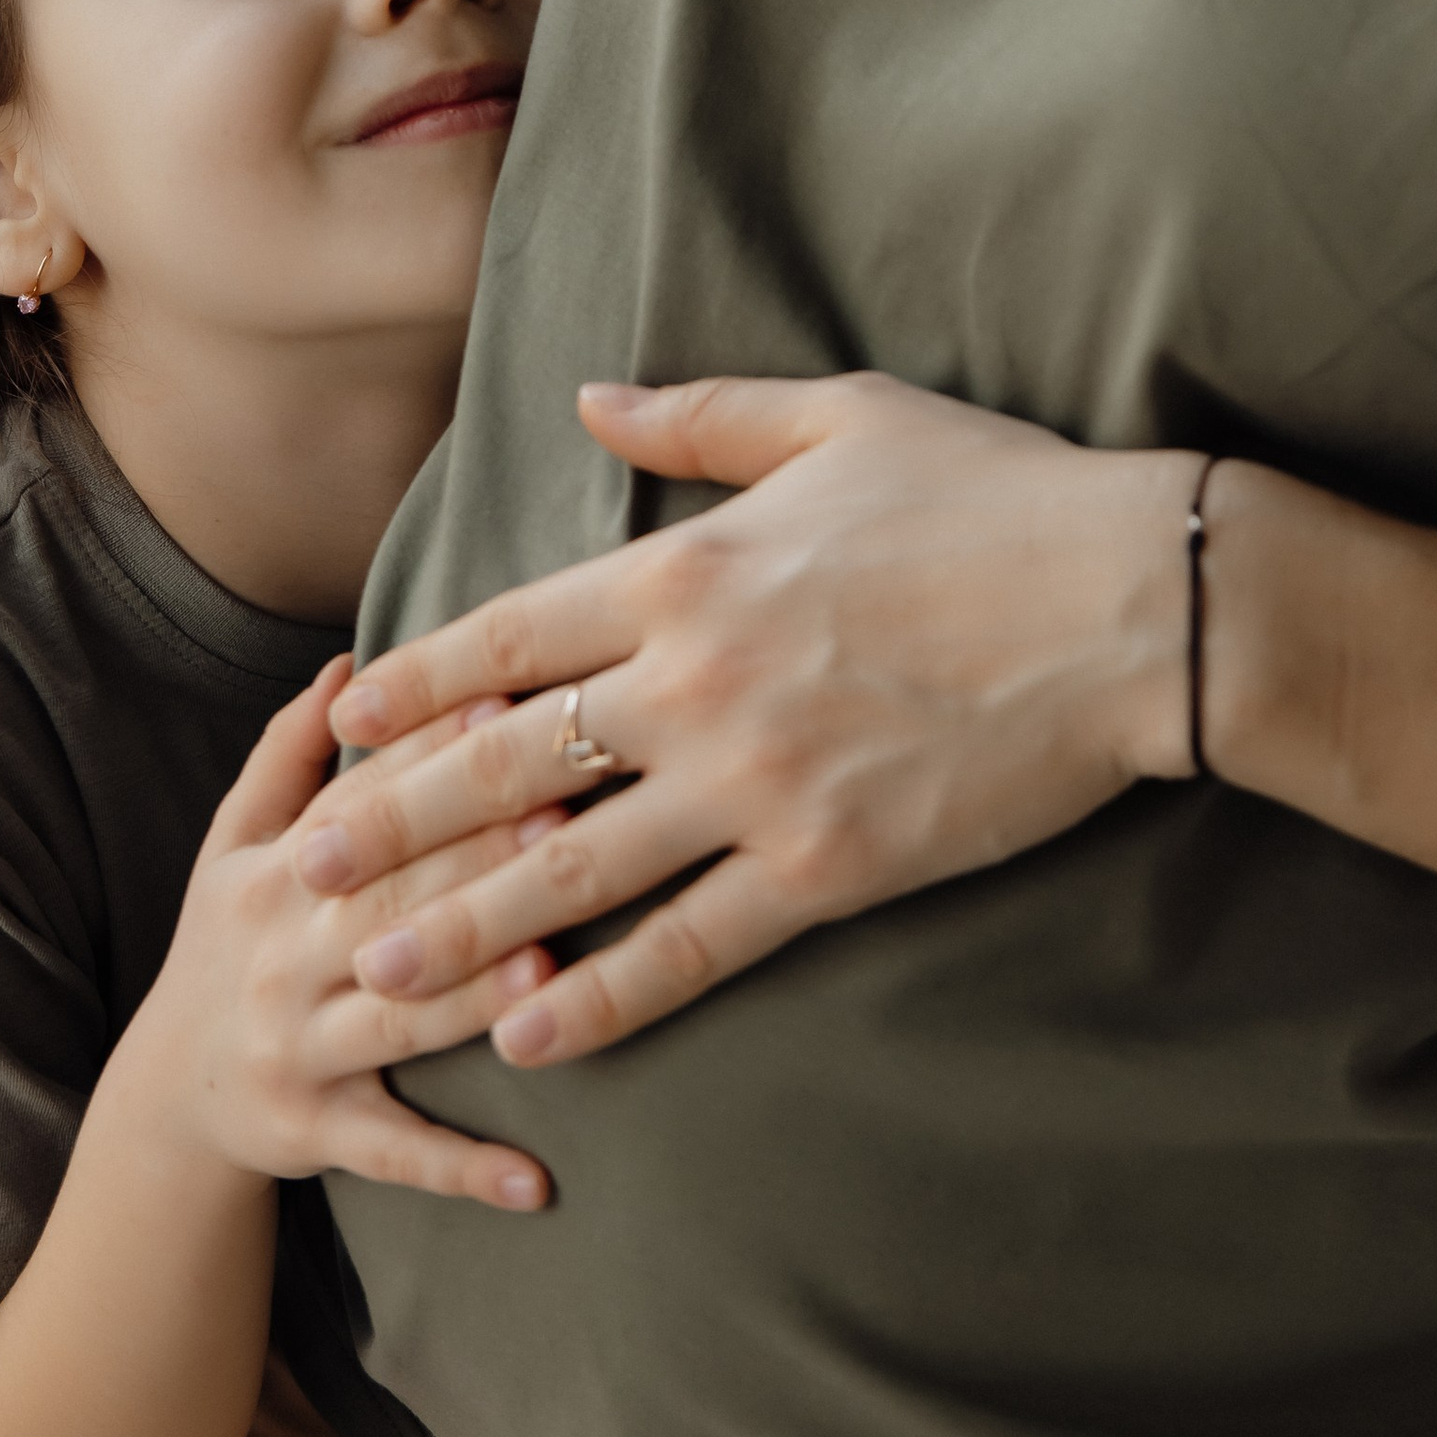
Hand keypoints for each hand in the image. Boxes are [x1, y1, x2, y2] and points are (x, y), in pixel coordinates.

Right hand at [121, 656, 566, 1210]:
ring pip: (401, 1022)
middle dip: (477, 860)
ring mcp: (301, 1051)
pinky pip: (398, 1151)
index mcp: (272, 876)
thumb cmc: (227, 942)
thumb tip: (347, 663)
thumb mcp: (233, 842)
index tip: (514, 708)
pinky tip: (539, 1184)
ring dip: (476, 997)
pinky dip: (465, 1169)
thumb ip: (288, 750)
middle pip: (392, 902)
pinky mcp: (320, 1133)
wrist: (167, 1097)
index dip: (434, 755)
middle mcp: (281, 960)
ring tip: (559, 968)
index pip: (364, 806)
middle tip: (572, 817)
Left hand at [300, 374, 1202, 1065]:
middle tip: (304, 871)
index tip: (342, 723)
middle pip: (509, 762)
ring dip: (463, 926)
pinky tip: (535, 1035)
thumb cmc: (991, 492)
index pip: (511, 636)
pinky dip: (606, 999)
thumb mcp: (835, 417)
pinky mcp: (828, 868)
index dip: (417, 687)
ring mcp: (756, 785)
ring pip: (572, 871)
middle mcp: (694, 684)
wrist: (1132, 600)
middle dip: (395, 820)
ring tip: (372, 973)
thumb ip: (697, 418)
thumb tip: (589, 400)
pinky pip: (690, 947)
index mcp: (685, 572)